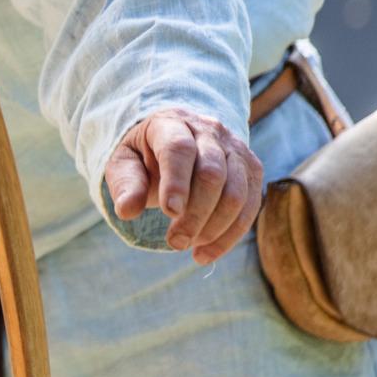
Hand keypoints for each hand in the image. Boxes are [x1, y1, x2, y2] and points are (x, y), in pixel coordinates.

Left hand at [104, 109, 264, 263]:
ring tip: (188, 247)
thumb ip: (125, 184)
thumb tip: (127, 211)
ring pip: (236, 193)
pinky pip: (250, 206)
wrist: (178, 139)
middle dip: (195, 214)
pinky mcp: (252, 169)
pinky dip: (229, 236)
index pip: (179, 148)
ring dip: (214, 228)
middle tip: (175, 242)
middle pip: (212, 173)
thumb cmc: (145, 155)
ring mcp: (236, 149)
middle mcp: (209, 131)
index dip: (176, 181)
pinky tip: (205, 254)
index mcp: (172, 123)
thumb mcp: (124, 163)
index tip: (169, 212)